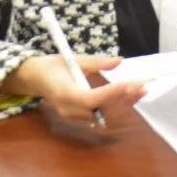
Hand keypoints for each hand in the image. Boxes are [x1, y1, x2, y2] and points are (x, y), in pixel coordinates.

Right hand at [3, 54, 145, 122]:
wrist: (33, 79)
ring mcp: (73, 116)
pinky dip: (115, 107)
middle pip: (101, 109)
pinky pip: (99, 115)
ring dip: (123, 104)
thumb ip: (96, 62)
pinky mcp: (77, 117)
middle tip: (144, 86)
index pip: (91, 98)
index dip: (112, 94)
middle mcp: (69, 109)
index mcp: (64, 93)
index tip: (130, 85)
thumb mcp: (72, 59)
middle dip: (124, 98)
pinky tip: (128, 98)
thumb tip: (118, 61)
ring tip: (140, 91)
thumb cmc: (51, 66)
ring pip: (103, 114)